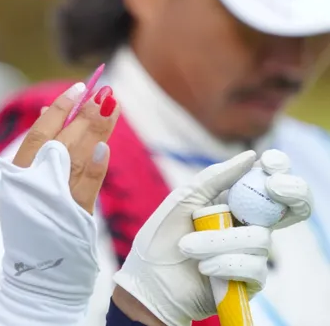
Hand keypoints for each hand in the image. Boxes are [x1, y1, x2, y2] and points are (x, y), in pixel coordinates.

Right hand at [12, 82, 119, 212]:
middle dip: (85, 113)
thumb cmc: (29, 220)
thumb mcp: (21, 183)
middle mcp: (35, 182)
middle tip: (104, 92)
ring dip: (96, 130)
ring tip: (111, 106)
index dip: (60, 108)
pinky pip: (87, 187)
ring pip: (78, 157)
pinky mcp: (75, 216)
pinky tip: (104, 147)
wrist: (34, 268)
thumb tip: (50, 112)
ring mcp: (55, 198)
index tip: (78, 88)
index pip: (41, 132)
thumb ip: (36, 149)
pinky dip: (95, 167)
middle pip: (63, 140)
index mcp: (19, 172)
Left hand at [112, 150, 312, 325]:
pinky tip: (204, 268)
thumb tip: (250, 156)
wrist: (148, 283)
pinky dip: (226, 264)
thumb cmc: (161, 238)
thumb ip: (214, 178)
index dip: (278, 174)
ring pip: (259, 238)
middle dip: (290, 195)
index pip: (268, 185)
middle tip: (267, 190)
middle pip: (289, 208)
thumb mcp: (183, 200)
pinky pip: (255, 267)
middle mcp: (248, 226)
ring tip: (188, 248)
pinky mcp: (251, 281)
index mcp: (233, 204)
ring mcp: (251, 253)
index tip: (270, 165)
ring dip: (218, 242)